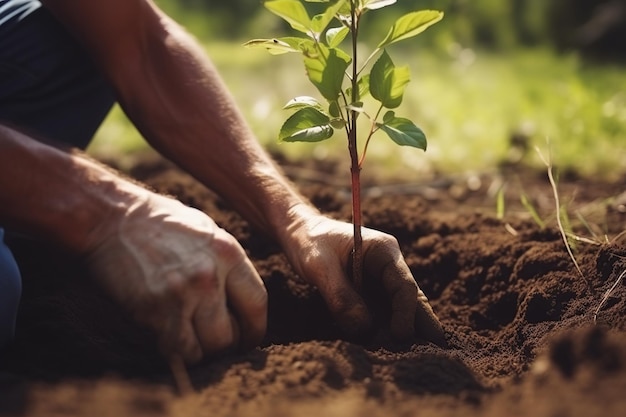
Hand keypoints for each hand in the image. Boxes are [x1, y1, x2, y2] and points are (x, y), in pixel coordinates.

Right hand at [85, 193, 266, 362]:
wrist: (110, 218)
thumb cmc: (159, 223)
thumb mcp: (206, 232)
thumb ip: (227, 264)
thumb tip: (242, 298)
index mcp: (228, 253)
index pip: (258, 303)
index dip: (254, 329)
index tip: (247, 337)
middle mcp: (209, 276)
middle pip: (232, 335)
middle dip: (227, 345)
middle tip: (216, 342)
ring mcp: (181, 295)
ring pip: (208, 349)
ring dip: (203, 352)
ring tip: (194, 341)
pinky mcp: (152, 312)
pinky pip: (178, 351)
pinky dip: (178, 353)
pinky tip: (172, 340)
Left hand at [282, 209, 444, 344]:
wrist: (299, 232)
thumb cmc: (310, 241)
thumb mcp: (319, 265)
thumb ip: (340, 294)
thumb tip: (363, 328)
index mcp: (383, 251)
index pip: (403, 285)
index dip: (405, 312)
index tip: (401, 335)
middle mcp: (388, 265)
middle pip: (409, 297)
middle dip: (420, 322)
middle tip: (436, 348)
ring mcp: (380, 279)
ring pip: (399, 307)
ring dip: (404, 328)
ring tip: (418, 354)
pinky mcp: (369, 291)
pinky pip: (382, 311)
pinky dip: (386, 327)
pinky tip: (393, 347)